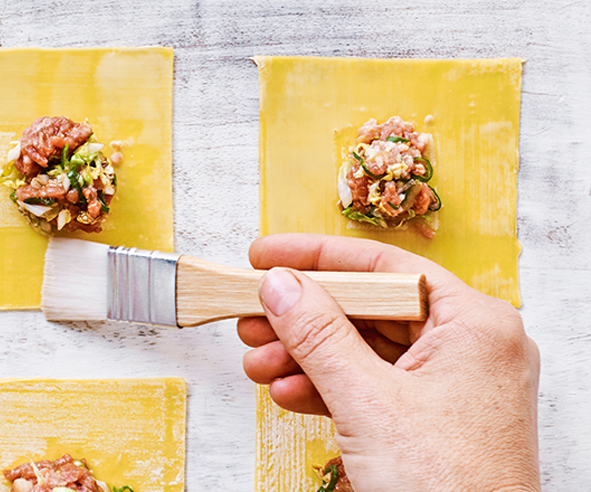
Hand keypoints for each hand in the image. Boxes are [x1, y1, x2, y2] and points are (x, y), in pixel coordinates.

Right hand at [238, 234, 539, 491]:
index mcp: (474, 323)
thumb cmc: (449, 488)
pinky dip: (327, 389)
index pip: (384, 266)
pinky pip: (371, 386)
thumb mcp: (368, 402)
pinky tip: (288, 392)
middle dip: (301, 319)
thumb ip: (318, 335)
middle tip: (250, 314)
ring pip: (363, 350)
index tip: (265, 256)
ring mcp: (451, 384)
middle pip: (367, 309)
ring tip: (258, 361)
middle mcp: (468, 345)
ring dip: (304, 357)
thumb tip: (280, 285)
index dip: (316, 258)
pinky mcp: (432, 418)